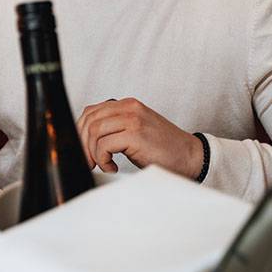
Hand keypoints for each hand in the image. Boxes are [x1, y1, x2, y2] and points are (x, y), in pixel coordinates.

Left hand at [76, 98, 202, 177]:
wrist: (191, 157)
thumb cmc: (162, 148)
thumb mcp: (134, 130)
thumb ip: (114, 126)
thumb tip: (84, 137)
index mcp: (127, 105)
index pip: (91, 112)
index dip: (80, 131)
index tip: (83, 149)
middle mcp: (129, 107)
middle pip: (89, 120)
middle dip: (83, 143)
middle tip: (89, 161)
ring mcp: (133, 119)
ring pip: (94, 132)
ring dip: (93, 153)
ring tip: (103, 164)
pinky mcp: (136, 134)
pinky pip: (104, 145)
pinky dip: (103, 160)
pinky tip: (113, 167)